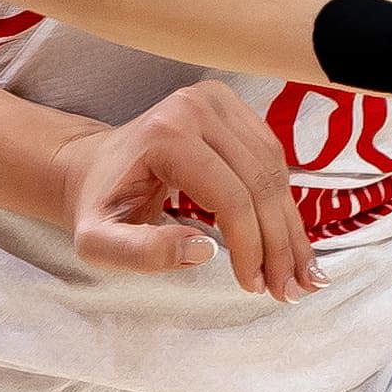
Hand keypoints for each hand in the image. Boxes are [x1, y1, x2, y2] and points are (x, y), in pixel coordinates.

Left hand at [58, 81, 313, 297]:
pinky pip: (272, 159)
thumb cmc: (99, 206)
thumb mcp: (98, 243)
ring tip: (299, 274)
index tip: (255, 286)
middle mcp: (198, 106)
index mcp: (167, 134)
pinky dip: (284, 203)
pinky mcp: (233, 108)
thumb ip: (142, 253)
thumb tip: (203, 249)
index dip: (251, 246)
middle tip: (290, 290)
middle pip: (259, 183)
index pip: (230, 196)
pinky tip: (290, 241)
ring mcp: (219, 101)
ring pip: (274, 172)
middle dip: (278, 243)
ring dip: (290, 228)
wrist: (92, 167)